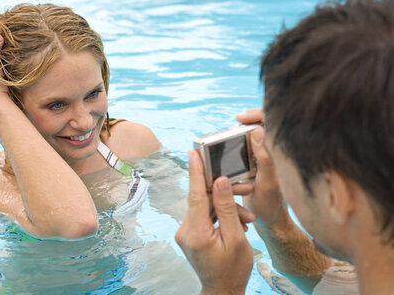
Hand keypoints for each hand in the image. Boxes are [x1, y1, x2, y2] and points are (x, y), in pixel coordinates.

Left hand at [175, 150, 253, 294]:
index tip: (193, 152)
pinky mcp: (190, 234)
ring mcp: (186, 233)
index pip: (195, 195)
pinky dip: (221, 215)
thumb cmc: (233, 269)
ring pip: (207, 207)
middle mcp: (186, 231)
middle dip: (226, 193)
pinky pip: (205, 215)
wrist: (223, 289)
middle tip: (247, 188)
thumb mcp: (236, 238)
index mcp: (197, 233)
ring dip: (227, 207)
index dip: (195, 172)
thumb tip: (220, 182)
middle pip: (204, 199)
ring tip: (247, 217)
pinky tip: (238, 221)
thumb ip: (227, 208)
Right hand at [236, 109, 288, 227]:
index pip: (274, 122)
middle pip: (262, 124)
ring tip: (232, 138)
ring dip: (240, 135)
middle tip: (236, 123)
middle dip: (247, 122)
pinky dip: (237, 147)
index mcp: (282, 153)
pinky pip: (246, 147)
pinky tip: (232, 150)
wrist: (267, 219)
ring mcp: (265, 156)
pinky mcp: (256, 162)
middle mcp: (274, 151)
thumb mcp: (267, 181)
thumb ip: (265, 157)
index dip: (258, 115)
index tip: (241, 119)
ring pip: (252, 135)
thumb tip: (259, 131)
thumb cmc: (270, 203)